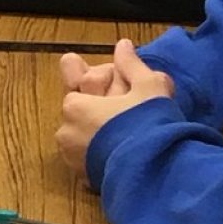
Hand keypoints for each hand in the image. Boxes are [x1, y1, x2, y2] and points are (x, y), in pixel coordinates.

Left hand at [55, 39, 174, 177]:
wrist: (156, 175)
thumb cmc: (149, 125)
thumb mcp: (148, 87)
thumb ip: (131, 65)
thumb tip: (123, 45)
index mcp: (74, 104)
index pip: (80, 77)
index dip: (104, 78)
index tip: (123, 85)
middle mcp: (65, 129)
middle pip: (81, 106)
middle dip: (101, 103)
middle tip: (130, 107)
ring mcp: (72, 156)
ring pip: (84, 131)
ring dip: (101, 128)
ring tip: (131, 132)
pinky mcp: (84, 178)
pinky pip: (90, 155)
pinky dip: (103, 150)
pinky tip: (126, 151)